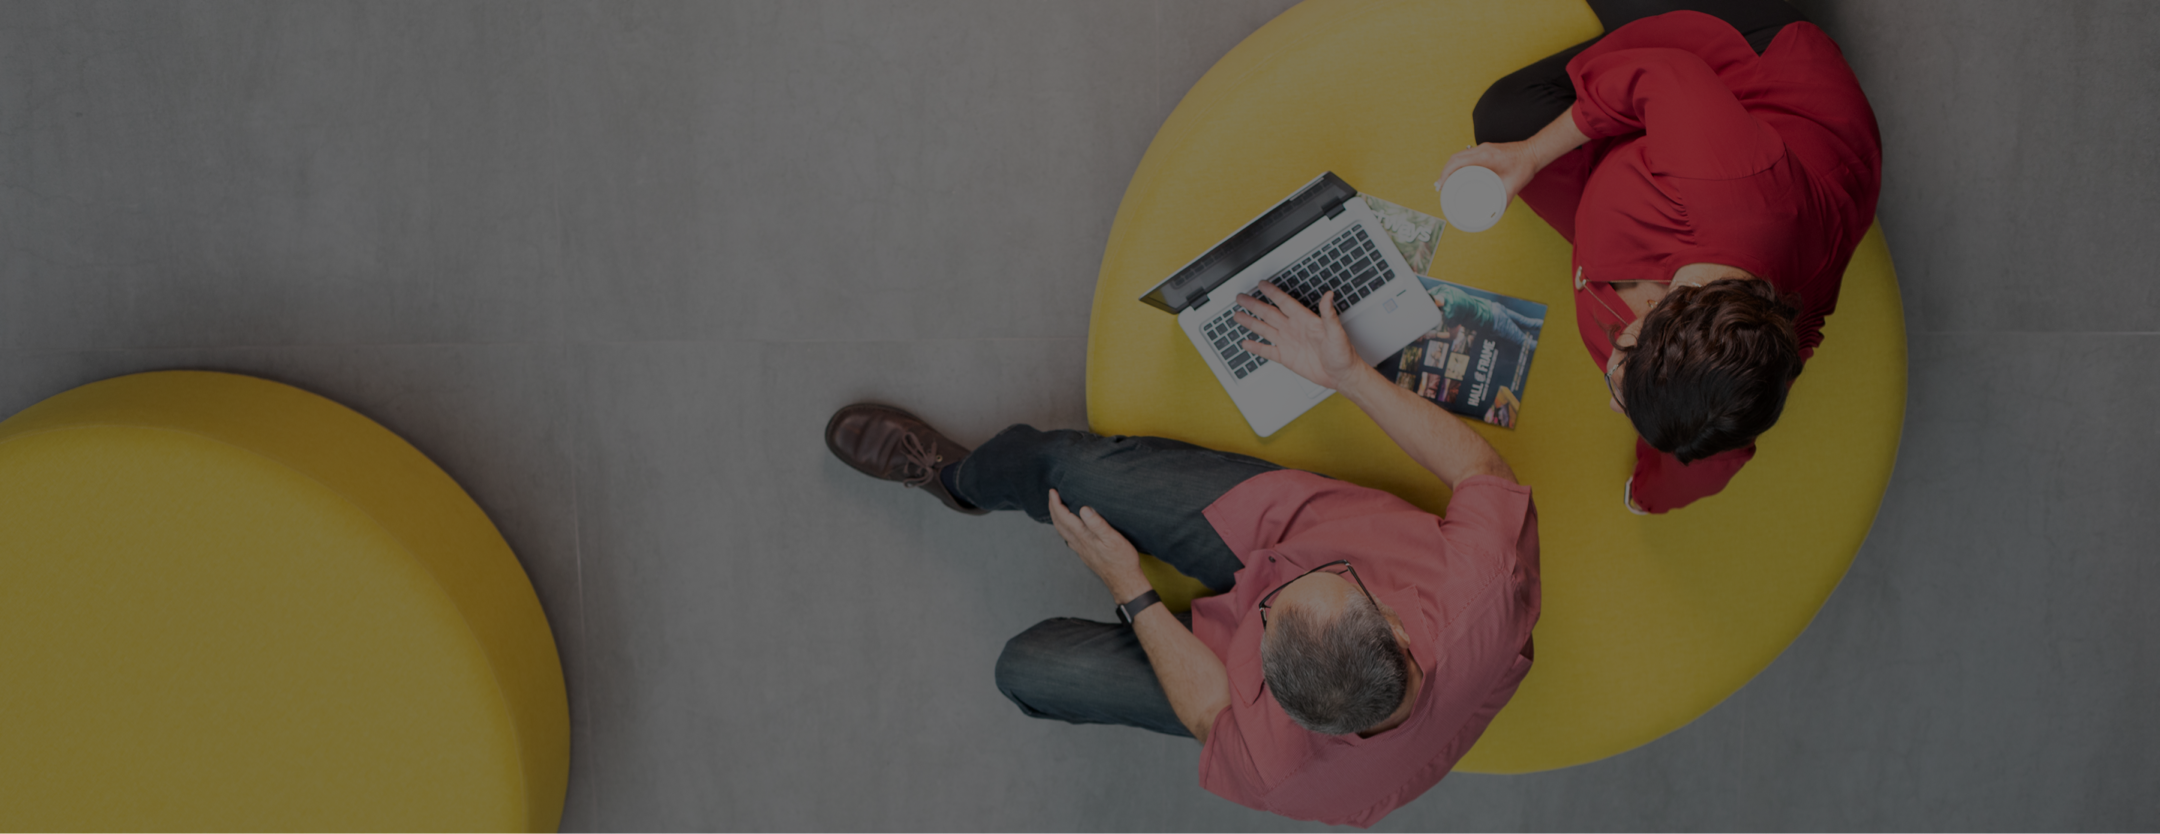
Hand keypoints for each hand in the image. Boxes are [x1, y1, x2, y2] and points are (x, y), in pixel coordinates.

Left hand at [1046, 489, 1148, 599]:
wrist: (1124, 581)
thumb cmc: (1122, 560)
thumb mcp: (1114, 539)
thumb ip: (1098, 524)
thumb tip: (1084, 509)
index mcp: (1084, 537)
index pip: (1064, 517)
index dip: (1056, 503)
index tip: (1053, 491)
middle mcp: (1079, 543)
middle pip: (1059, 524)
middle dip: (1053, 509)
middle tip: (1052, 496)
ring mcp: (1081, 550)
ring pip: (1063, 532)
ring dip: (1057, 519)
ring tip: (1057, 508)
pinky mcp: (1086, 554)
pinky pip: (1069, 539)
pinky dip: (1065, 529)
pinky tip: (1070, 528)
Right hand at [1233, 283, 1360, 390]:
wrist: (1342, 374)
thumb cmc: (1343, 354)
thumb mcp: (1337, 332)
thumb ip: (1329, 314)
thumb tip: (1329, 296)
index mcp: (1305, 320)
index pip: (1285, 302)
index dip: (1273, 293)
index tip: (1262, 284)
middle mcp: (1294, 329)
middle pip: (1269, 314)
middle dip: (1254, 305)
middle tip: (1241, 298)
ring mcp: (1289, 343)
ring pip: (1265, 329)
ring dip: (1251, 323)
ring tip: (1238, 316)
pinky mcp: (1286, 357)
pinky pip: (1268, 351)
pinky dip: (1256, 347)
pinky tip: (1246, 343)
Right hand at [1436, 141, 1538, 203]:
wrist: (1534, 152)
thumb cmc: (1525, 167)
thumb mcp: (1514, 186)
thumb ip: (1504, 201)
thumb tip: (1494, 215)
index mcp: (1486, 156)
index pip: (1458, 162)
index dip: (1446, 174)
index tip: (1441, 186)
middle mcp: (1482, 150)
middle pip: (1454, 158)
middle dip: (1444, 172)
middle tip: (1440, 188)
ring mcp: (1483, 148)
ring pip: (1459, 155)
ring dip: (1449, 168)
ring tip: (1445, 182)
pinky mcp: (1485, 149)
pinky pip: (1465, 155)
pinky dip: (1457, 164)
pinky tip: (1457, 173)